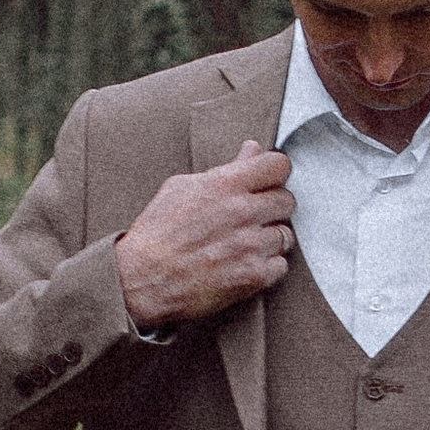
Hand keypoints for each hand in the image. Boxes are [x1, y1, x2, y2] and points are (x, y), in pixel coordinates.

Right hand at [116, 143, 295, 328]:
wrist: (141, 280)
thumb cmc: (156, 235)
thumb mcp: (181, 188)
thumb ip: (224, 168)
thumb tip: (252, 150)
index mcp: (224, 185)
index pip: (277, 165)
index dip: (275, 172)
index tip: (269, 181)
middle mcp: (242, 212)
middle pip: (287, 200)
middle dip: (273, 207)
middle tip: (255, 216)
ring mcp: (250, 246)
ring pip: (286, 234)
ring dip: (270, 238)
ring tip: (247, 243)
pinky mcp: (253, 276)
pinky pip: (281, 265)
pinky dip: (268, 266)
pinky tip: (247, 263)